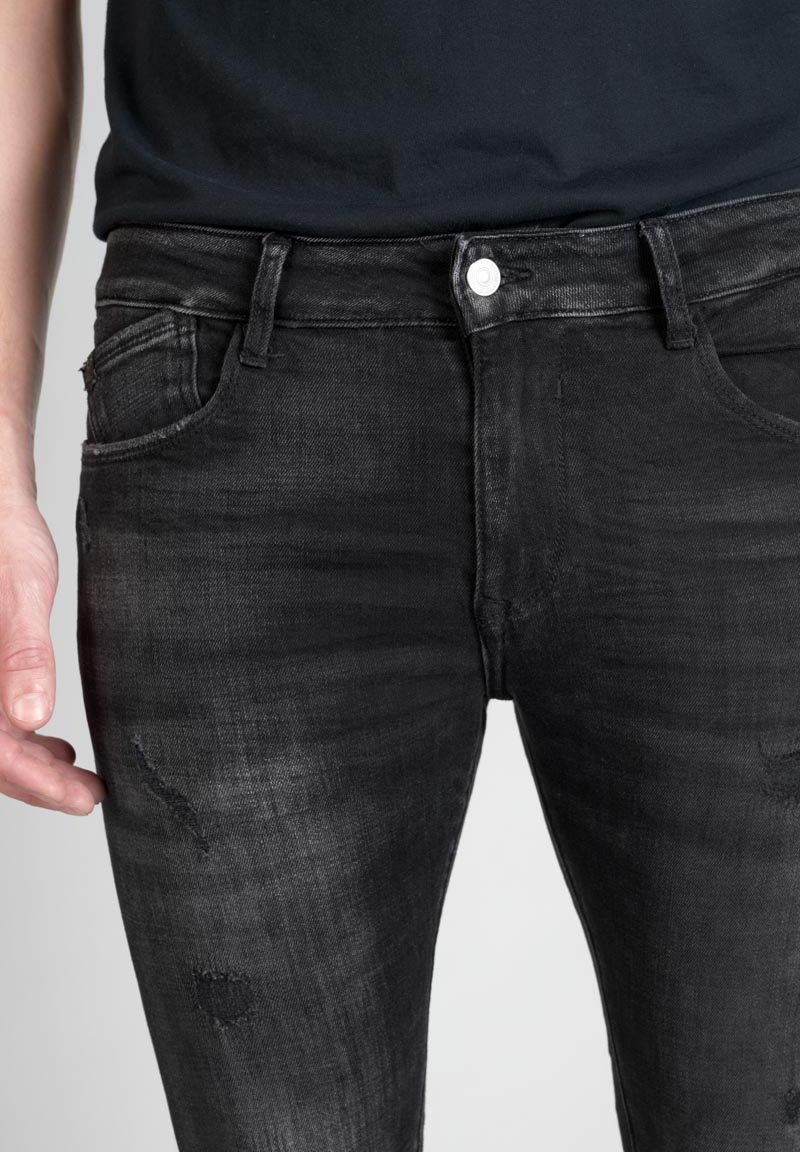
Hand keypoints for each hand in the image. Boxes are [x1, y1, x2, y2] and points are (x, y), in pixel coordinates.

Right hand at [0, 499, 105, 814]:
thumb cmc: (4, 541)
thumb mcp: (20, 594)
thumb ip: (23, 656)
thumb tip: (31, 718)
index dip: (33, 782)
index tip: (80, 800)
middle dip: (36, 785)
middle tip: (89, 799)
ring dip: (31, 767)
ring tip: (80, 781)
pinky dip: (23, 739)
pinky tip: (56, 746)